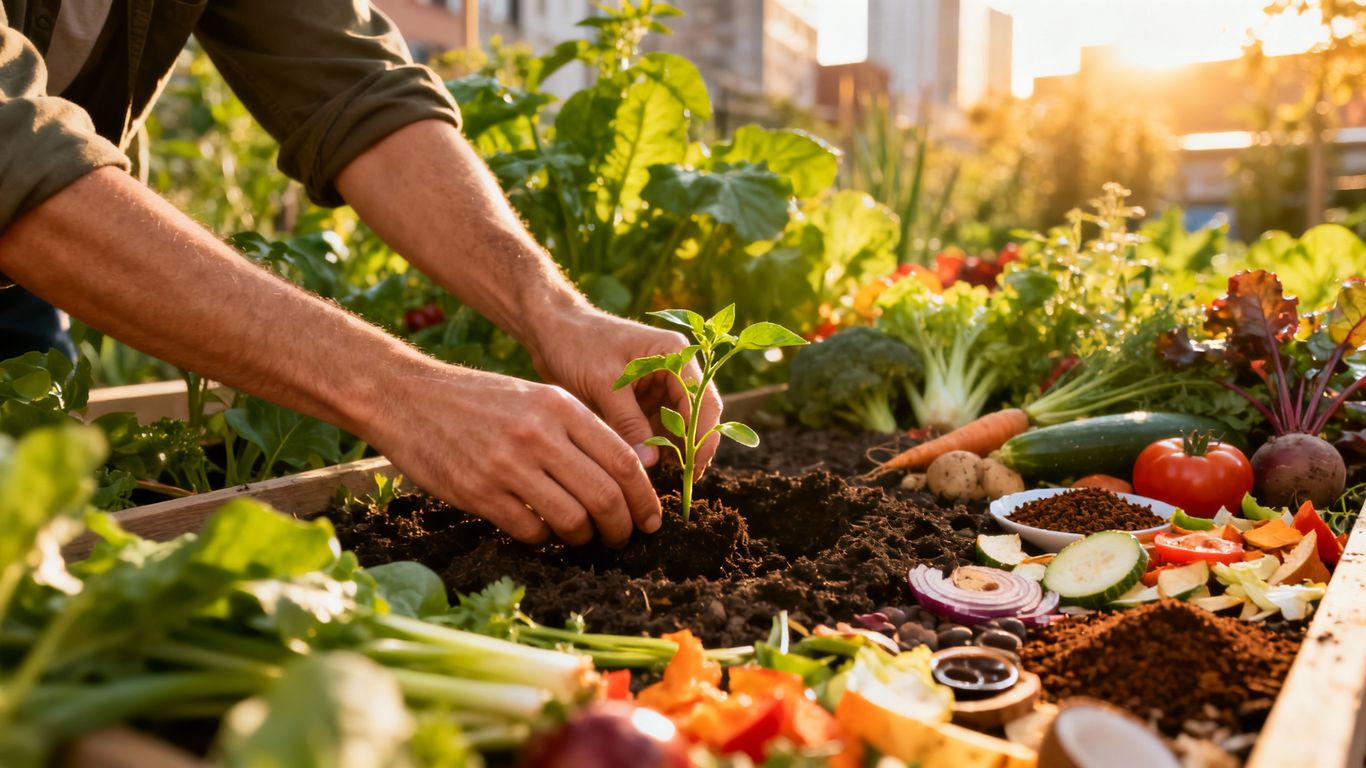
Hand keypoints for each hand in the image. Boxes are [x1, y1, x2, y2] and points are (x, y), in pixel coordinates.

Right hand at [371, 362, 662, 546]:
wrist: (407, 397)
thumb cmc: (480, 401)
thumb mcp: (536, 397)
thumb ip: (578, 429)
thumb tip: (626, 474)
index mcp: (561, 406)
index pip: (623, 461)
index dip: (644, 498)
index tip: (650, 519)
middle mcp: (539, 434)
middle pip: (605, 496)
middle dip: (621, 527)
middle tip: (622, 538)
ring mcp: (507, 465)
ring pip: (572, 520)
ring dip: (583, 537)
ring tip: (581, 537)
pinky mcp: (478, 492)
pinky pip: (530, 530)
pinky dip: (543, 538)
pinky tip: (540, 530)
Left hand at [528, 307, 723, 478]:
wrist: (549, 332)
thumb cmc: (577, 344)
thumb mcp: (604, 383)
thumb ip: (628, 421)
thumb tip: (650, 462)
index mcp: (674, 354)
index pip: (703, 400)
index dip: (703, 436)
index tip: (693, 468)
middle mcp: (674, 369)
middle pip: (697, 415)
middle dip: (692, 446)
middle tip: (684, 481)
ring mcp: (659, 386)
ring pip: (679, 426)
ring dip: (674, 450)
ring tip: (664, 477)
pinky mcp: (642, 401)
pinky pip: (658, 428)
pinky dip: (655, 447)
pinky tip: (647, 466)